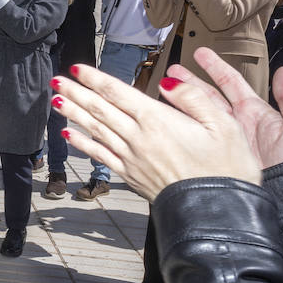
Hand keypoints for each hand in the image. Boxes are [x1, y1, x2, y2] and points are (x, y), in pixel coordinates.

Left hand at [52, 61, 261, 200]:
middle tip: (55, 80)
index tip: (77, 69)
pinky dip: (83, 144)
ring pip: (96, 131)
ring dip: (74, 114)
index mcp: (159, 120)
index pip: (119, 93)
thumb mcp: (224, 124)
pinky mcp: (131, 177)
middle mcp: (139, 138)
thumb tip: (168, 79)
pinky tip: (69, 135)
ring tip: (56, 101)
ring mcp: (132, 159)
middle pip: (100, 110)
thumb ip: (193, 97)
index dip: (95, 79)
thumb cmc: (227, 168)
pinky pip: (101, 156)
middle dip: (76, 93)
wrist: (218, 213)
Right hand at [162, 47, 282, 168]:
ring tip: (164, 88)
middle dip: (190, 81)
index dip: (216, 67)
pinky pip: (197, 138)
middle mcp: (238, 125)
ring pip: (198, 114)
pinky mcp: (219, 158)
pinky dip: (182, 127)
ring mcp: (226, 142)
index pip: (231, 82)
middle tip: (172, 70)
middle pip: (209, 96)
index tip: (201, 54)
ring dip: (181, 100)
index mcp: (257, 113)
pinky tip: (168, 118)